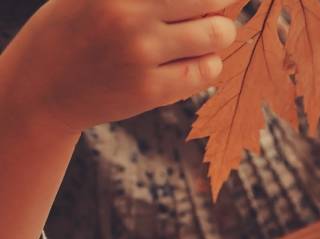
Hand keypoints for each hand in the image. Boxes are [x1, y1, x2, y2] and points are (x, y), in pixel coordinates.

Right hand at [3, 0, 236, 134]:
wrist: (41, 88)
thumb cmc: (75, 29)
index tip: (210, 0)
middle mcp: (127, 15)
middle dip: (219, 5)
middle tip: (215, 11)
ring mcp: (140, 54)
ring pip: (217, 35)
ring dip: (219, 34)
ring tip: (207, 35)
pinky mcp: (151, 90)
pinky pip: (207, 71)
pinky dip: (210, 63)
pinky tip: (193, 60)